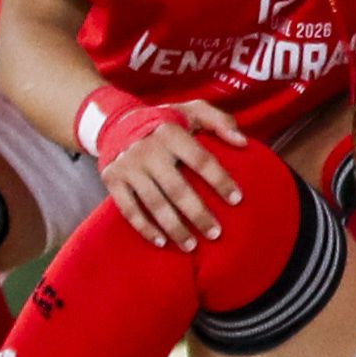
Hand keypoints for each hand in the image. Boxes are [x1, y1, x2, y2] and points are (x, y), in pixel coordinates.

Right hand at [101, 98, 251, 251]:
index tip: (237, 200)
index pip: (201, 160)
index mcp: (171, 133)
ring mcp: (127, 166)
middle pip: (177, 189)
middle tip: (216, 233)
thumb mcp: (193, 111)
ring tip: (192, 245)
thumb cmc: (167, 122)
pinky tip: (162, 242)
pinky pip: (129, 209)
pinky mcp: (112, 179)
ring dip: (174, 227)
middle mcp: (147, 150)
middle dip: (198, 214)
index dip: (220, 180)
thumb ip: (220, 121)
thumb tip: (243, 142)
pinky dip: (145, 228)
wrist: (117, 123)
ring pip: (154, 204)